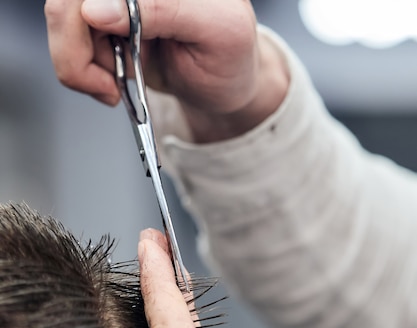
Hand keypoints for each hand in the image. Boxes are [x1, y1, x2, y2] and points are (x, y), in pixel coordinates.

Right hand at [44, 0, 289, 139]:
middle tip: (104, 86)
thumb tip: (96, 10)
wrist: (225, 85)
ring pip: (63, 22)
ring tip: (113, 87)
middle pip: (68, 2)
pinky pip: (69, 43)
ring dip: (79, 65)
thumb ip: (164, 10)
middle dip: (74, 49)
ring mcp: (114, 3)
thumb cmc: (232, 56)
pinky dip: (82, 72)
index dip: (87, 14)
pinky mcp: (102, 24)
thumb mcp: (217, 30)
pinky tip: (110, 82)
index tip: (109, 45)